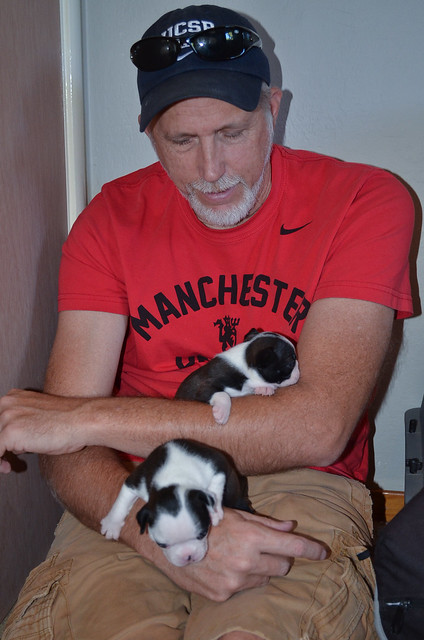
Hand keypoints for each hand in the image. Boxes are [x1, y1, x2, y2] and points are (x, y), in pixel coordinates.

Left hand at [0, 389, 87, 471]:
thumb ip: (21, 425)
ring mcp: (7, 416)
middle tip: (7, 461)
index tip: (6, 451)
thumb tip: (11, 444)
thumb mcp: (38, 418)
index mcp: (13, 397)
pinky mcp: (10, 432)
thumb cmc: (69, 422)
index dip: (1, 440)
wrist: (83, 420)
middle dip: (0, 447)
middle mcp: (7, 403)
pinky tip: (7, 468)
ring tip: (6, 466)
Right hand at [149, 508, 327, 601]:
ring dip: (260, 569)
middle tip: (263, 547)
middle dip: (279, 557)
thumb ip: (266, 524)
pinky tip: (225, 567)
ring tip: (239, 555)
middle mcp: (247, 562)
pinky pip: (245, 589)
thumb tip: (290, 527)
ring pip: (265, 579)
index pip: (292, 547)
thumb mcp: (236, 514)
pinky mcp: (222, 596)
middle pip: (283, 566)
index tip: (323, 552)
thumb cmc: (205, 520)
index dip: (311, 549)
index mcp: (252, 537)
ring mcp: (235, 582)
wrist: (169, 540)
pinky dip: (242, 579)